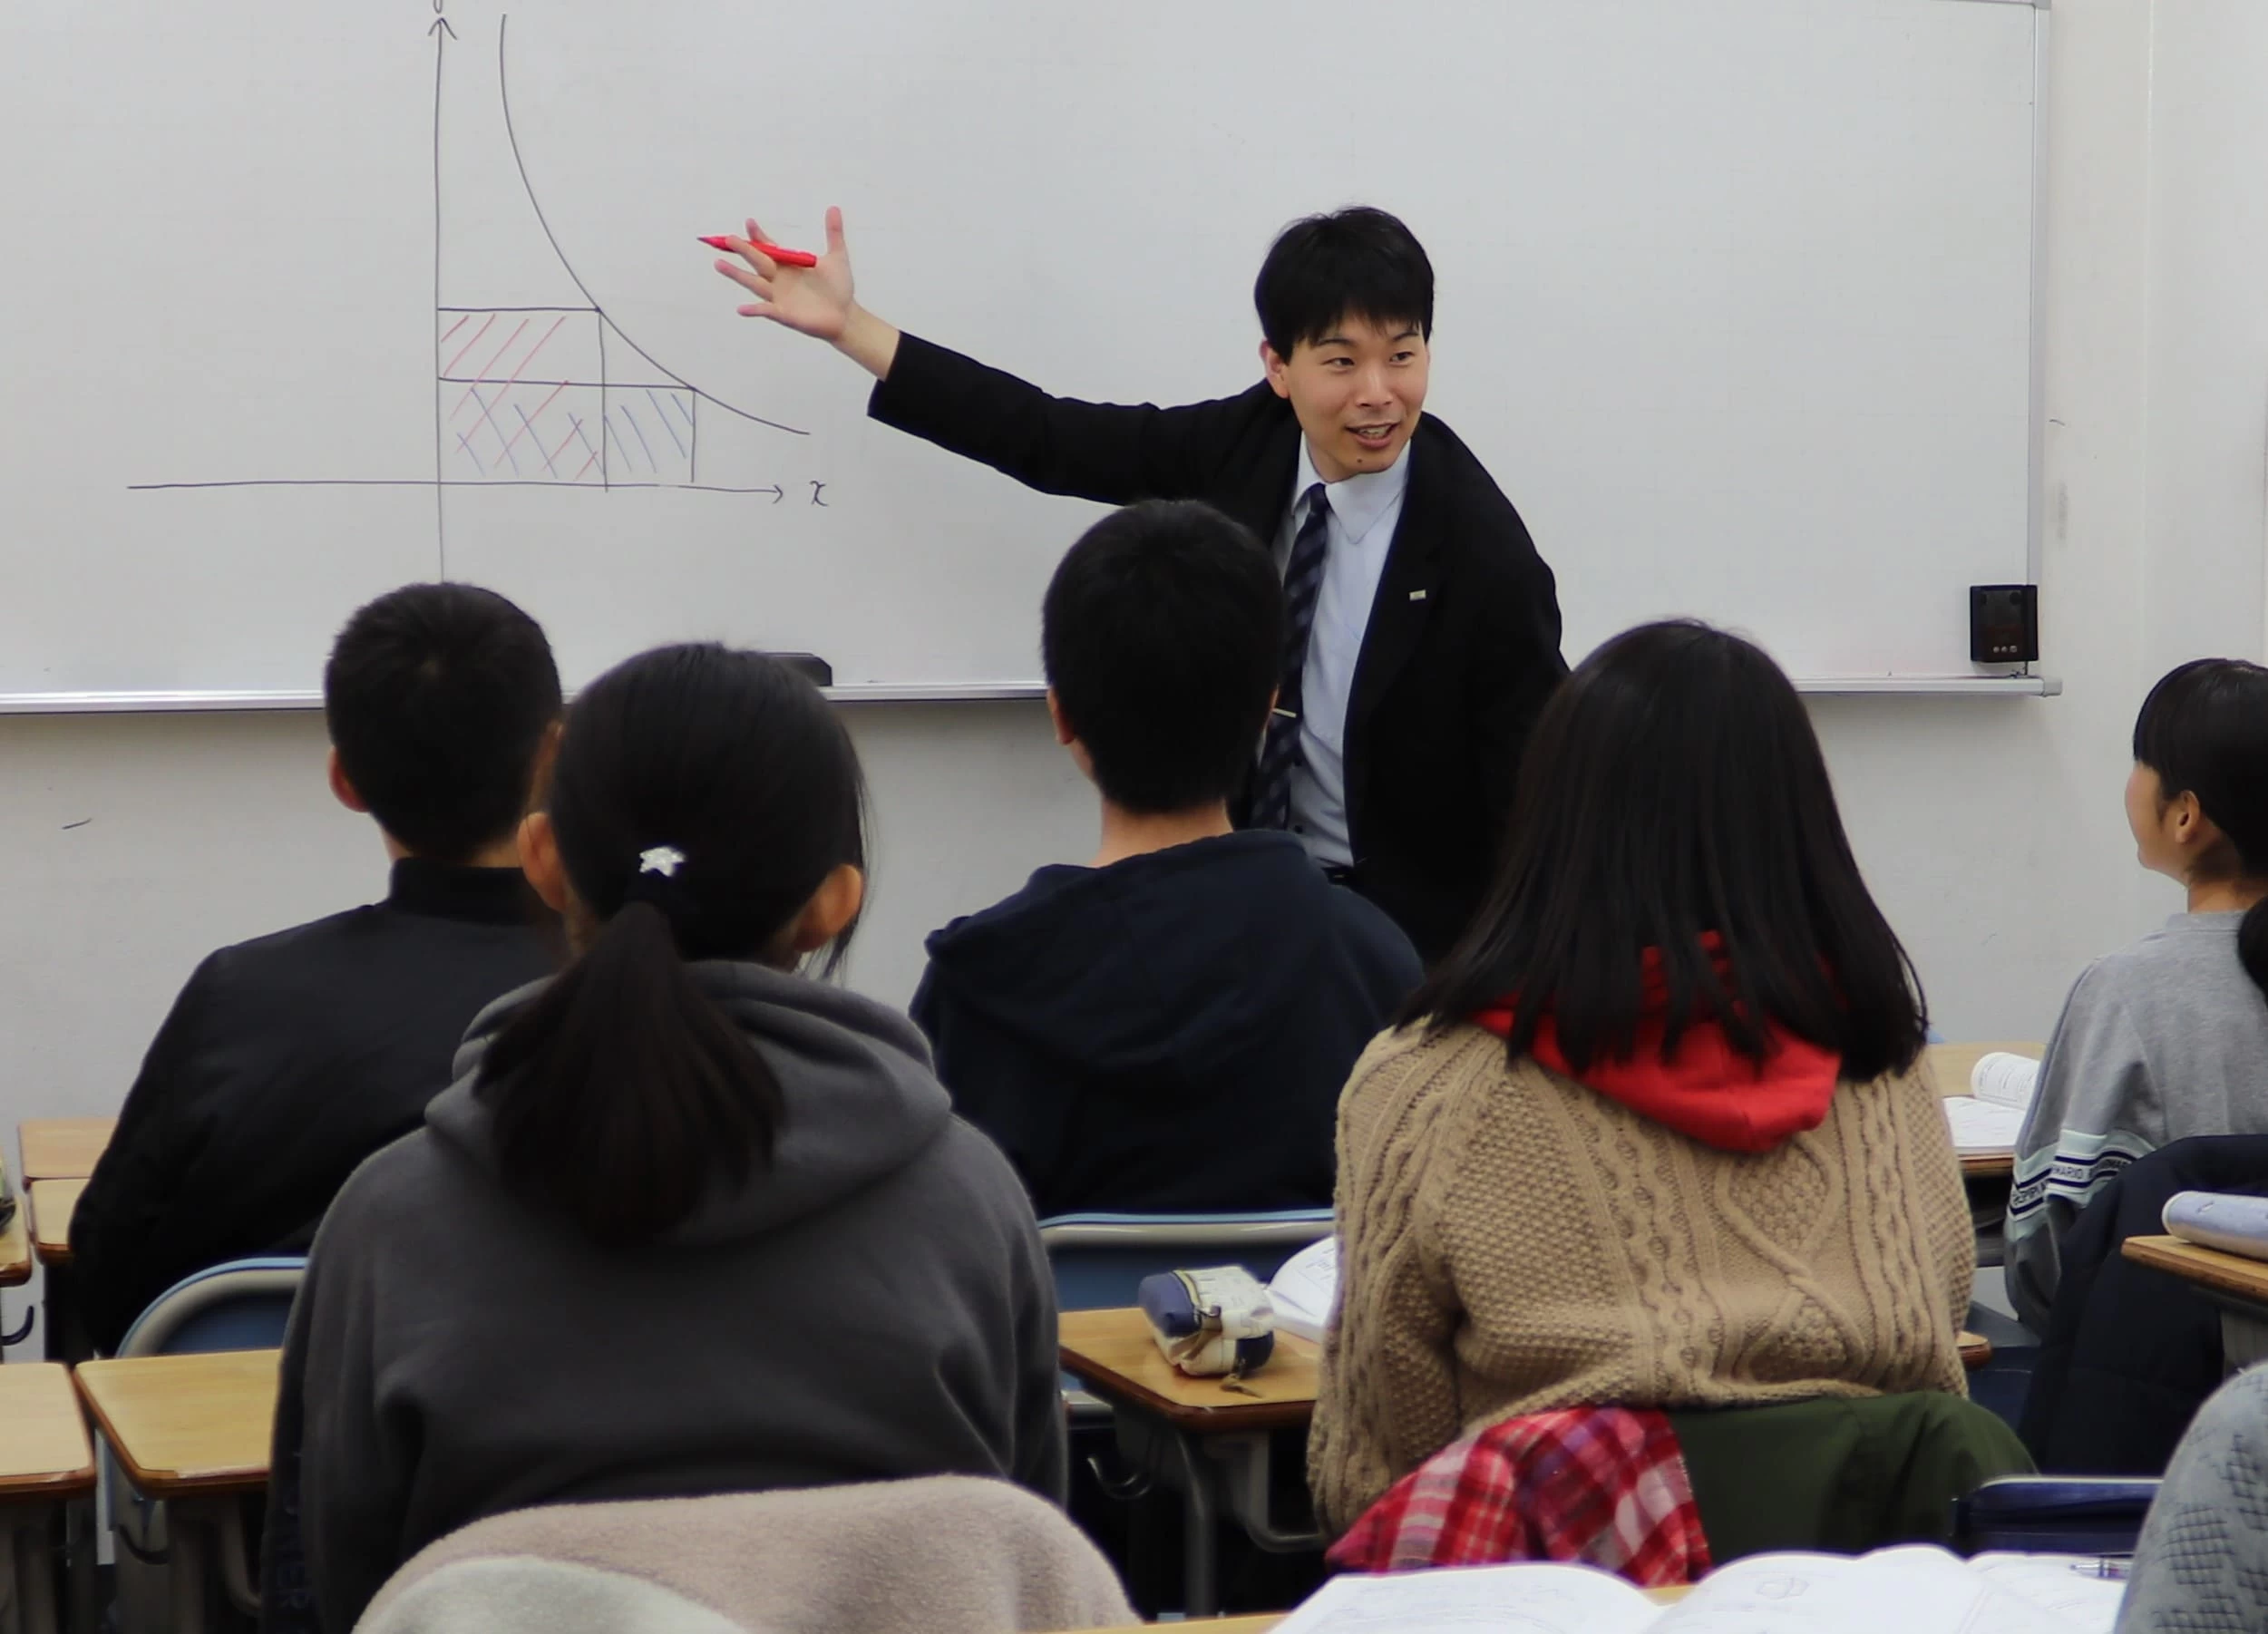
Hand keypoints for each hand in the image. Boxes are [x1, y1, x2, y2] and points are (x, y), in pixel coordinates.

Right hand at [713, 207, 854, 339]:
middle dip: (743, 250)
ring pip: (754, 284)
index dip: (758, 236)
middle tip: (727, 238)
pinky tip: (741, 308)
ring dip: (736, 274)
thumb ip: (833, 233)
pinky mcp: (784, 314)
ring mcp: (779, 297)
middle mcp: (779, 279)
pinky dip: (754, 310)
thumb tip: (834, 208)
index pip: (768, 247)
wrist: (846, 316)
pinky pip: (766, 310)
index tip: (750, 222)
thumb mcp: (837, 257)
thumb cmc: (839, 288)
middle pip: (756, 261)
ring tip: (718, 264)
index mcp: (788, 264)